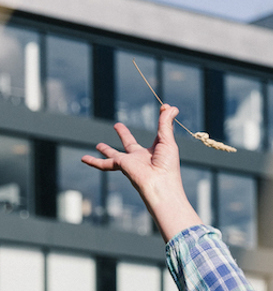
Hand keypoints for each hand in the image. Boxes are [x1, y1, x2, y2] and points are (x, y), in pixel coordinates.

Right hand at [82, 104, 200, 241]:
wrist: (159, 185)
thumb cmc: (167, 166)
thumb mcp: (167, 140)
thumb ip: (165, 123)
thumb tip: (171, 106)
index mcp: (155, 152)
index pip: (156, 137)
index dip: (160, 126)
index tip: (162, 110)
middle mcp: (141, 158)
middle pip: (130, 144)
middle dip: (124, 136)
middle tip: (117, 127)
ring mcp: (129, 162)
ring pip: (114, 155)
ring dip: (106, 151)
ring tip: (99, 146)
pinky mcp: (120, 165)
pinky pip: (104, 164)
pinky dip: (94, 162)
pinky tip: (83, 159)